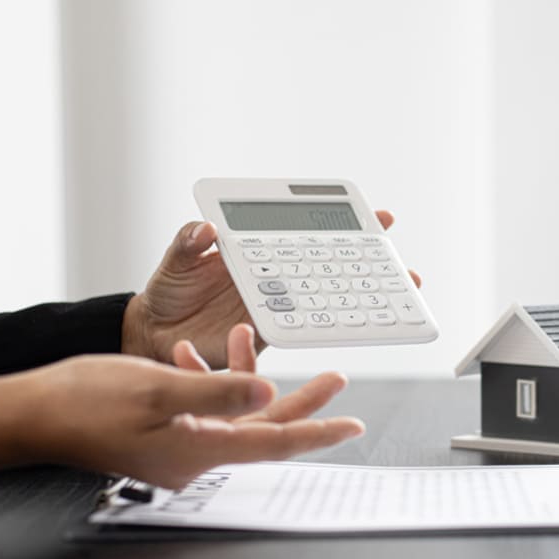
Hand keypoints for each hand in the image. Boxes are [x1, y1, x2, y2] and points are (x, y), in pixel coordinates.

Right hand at [0, 342, 363, 487]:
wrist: (29, 416)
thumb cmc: (84, 402)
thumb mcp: (159, 388)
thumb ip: (218, 390)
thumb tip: (269, 390)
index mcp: (200, 451)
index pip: (275, 442)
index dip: (317, 430)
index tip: (353, 424)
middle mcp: (195, 456)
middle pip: (264, 429)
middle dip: (301, 401)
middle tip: (335, 378)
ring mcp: (178, 448)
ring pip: (234, 415)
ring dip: (246, 377)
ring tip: (249, 336)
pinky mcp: (162, 436)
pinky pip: (202, 411)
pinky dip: (207, 380)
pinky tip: (191, 352)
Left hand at [123, 210, 421, 367]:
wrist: (155, 338)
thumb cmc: (167, 295)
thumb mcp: (174, 263)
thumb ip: (187, 244)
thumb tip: (205, 230)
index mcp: (258, 251)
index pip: (306, 232)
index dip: (344, 224)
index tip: (379, 219)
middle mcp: (275, 277)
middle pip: (331, 265)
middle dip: (371, 263)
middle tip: (403, 264)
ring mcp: (276, 305)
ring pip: (328, 299)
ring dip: (363, 298)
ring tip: (397, 294)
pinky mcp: (269, 335)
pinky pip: (304, 329)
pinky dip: (330, 327)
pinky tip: (355, 325)